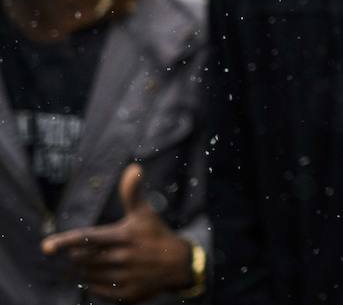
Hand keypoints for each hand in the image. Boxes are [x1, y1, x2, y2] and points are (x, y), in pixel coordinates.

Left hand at [42, 164, 192, 302]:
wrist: (178, 265)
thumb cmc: (155, 235)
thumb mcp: (145, 214)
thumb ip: (132, 193)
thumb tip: (133, 167)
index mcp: (125, 236)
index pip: (88, 238)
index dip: (65, 241)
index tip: (46, 246)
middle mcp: (123, 258)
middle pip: (82, 259)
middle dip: (75, 255)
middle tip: (77, 252)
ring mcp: (124, 278)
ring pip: (87, 276)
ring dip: (82, 270)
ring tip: (87, 263)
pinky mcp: (125, 295)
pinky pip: (96, 291)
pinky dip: (92, 284)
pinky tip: (98, 276)